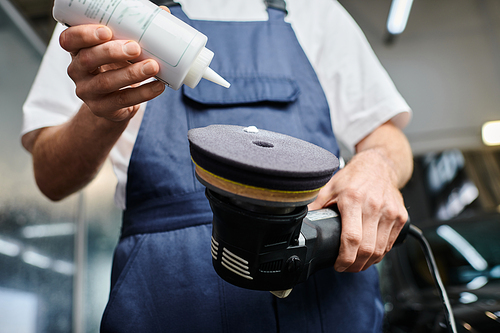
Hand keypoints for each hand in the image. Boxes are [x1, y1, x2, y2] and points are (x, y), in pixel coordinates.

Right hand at [59, 24, 164, 121]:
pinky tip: (158, 86)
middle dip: (113, 52)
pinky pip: (123, 101)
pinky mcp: (101, 108)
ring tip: (153, 67)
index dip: (84, 34)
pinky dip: (143, 93)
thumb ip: (132, 31)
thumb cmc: (116, 67)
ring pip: (106, 82)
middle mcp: (77, 71)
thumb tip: (163, 12)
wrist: (114, 103)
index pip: (69, 39)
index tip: (107, 31)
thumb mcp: (118, 48)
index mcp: (78, 50)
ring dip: (132, 74)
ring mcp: (88, 92)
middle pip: (88, 60)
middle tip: (136, 48)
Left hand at [308, 149, 407, 272]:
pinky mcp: (401, 216)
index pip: (351, 238)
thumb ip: (315, 206)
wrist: (379, 165)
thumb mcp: (329, 187)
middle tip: (345, 268)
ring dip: (367, 263)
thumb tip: (299, 223)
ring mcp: (390, 212)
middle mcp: (374, 206)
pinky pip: (390, 243)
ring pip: (380, 250)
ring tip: (356, 264)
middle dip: (355, 265)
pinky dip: (379, 254)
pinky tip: (369, 254)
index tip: (338, 265)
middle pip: (366, 248)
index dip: (344, 258)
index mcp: (353, 199)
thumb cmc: (353, 177)